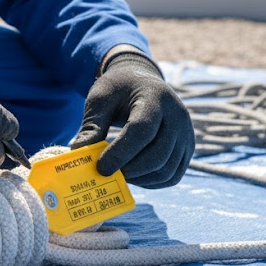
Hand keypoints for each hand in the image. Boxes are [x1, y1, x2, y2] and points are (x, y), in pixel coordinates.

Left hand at [72, 52, 194, 187]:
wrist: (143, 83)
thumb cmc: (119, 90)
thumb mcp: (100, 99)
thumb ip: (92, 125)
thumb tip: (78, 154)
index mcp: (155, 98)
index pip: (142, 130)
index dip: (120, 153)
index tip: (100, 168)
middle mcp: (177, 116)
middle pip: (158, 154)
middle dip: (130, 170)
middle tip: (106, 175)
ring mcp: (186, 134)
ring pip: (167, 170)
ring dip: (140, 179)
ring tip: (118, 174)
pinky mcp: (187, 149)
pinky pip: (172, 176)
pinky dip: (151, 183)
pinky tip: (133, 177)